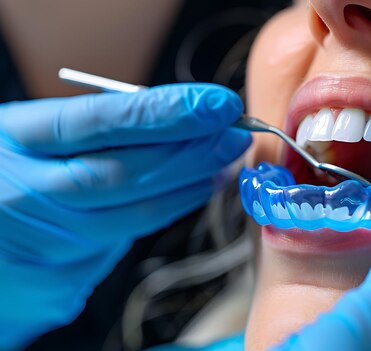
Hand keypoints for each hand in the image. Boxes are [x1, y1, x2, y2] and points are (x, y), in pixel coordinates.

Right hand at [0, 84, 250, 348]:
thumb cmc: (8, 173)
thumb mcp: (33, 134)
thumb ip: (93, 130)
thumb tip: (178, 124)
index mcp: (15, 141)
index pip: (101, 121)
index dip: (167, 112)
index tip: (217, 104)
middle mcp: (24, 194)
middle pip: (127, 174)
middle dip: (193, 153)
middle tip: (236, 134)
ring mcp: (43, 244)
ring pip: (137, 215)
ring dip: (191, 186)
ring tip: (223, 162)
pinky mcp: (60, 282)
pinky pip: (127, 241)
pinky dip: (165, 212)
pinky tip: (189, 193)